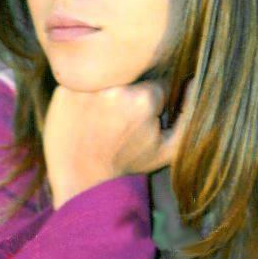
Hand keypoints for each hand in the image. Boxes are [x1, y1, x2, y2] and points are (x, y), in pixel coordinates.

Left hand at [42, 81, 187, 209]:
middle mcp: (115, 87)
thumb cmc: (127, 166)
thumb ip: (189, 116)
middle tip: (119, 120)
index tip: (140, 121)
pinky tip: (84, 115)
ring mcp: (86, 86)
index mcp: (143, 99)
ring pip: (108, 77)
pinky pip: (82, 81)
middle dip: (131, 93)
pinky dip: (85, 94)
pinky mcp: (63, 89)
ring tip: (101, 118)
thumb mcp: (168, 150)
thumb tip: (194, 81)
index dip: (151, 103)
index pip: (157, 84)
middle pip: (132, 77)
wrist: (81, 181)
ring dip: (108, 91)